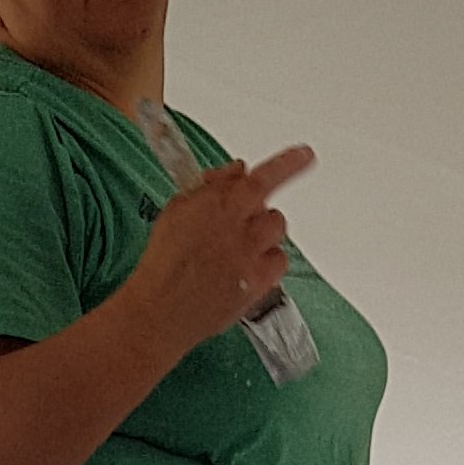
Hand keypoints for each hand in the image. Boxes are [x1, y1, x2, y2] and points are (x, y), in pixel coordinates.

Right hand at [131, 146, 315, 362]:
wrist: (160, 309)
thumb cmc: (164, 264)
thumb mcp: (175, 212)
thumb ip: (209, 188)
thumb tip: (237, 170)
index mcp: (212, 202)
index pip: (255, 175)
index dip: (285, 163)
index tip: (304, 155)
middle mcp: (234, 224)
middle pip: (267, 201)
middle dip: (256, 207)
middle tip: (240, 222)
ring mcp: (248, 253)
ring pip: (276, 226)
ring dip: (263, 231)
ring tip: (241, 247)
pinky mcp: (257, 281)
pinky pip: (280, 260)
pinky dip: (269, 261)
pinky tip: (249, 268)